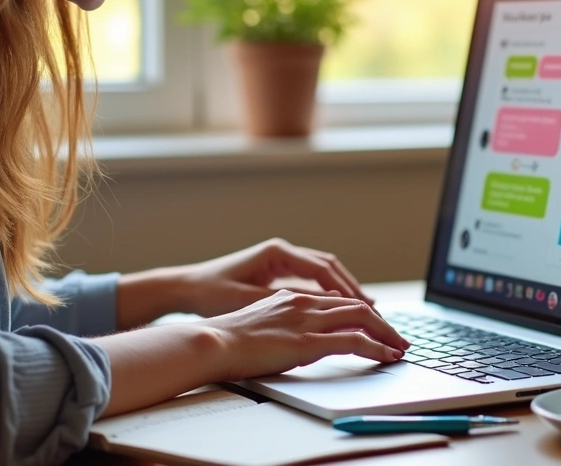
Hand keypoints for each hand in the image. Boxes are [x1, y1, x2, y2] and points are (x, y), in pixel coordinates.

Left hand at [177, 238, 373, 317]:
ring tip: (365, 309)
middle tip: (374, 309)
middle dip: (352, 288)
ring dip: (343, 289)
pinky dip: (328, 291)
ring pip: (322, 271)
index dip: (347, 290)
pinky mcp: (276, 271)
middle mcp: (281, 251)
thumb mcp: (253, 301)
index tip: (366, 306)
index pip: (323, 269)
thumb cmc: (212, 294)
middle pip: (329, 267)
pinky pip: (311, 278)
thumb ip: (290, 302)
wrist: (185, 288)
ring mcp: (279, 259)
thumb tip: (326, 307)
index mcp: (277, 253)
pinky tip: (339, 307)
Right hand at [202, 290, 410, 381]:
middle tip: (397, 337)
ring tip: (400, 347)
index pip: (336, 299)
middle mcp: (303, 302)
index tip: (374, 325)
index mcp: (290, 297)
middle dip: (381, 321)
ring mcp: (307, 320)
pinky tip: (388, 356)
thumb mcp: (258, 324)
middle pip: (355, 305)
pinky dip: (377, 347)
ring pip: (362, 317)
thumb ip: (281, 323)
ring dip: (387, 333)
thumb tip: (296, 337)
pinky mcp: (308, 341)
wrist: (210, 341)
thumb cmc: (225, 339)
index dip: (360, 311)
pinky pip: (354, 341)